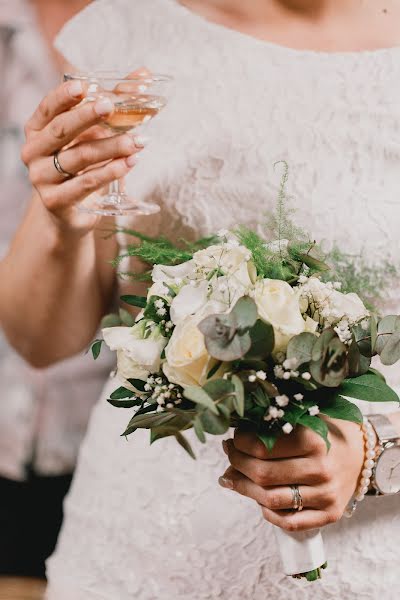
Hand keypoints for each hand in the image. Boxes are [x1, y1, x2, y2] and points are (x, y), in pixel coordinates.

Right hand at [21, 78, 141, 234]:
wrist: (70, 213)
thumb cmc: (81, 168)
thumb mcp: (93, 135)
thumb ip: (114, 105)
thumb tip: (143, 75)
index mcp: (37, 129)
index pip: (49, 108)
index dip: (64, 96)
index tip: (85, 85)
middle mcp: (33, 151)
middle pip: (62, 130)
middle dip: (88, 116)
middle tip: (111, 106)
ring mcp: (41, 177)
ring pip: (79, 157)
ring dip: (110, 147)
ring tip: (136, 142)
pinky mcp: (55, 201)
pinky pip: (85, 183)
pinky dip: (109, 172)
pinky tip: (128, 164)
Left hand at [219, 420, 365, 531]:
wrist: (363, 452)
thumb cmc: (327, 431)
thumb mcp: (304, 419)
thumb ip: (273, 428)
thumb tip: (232, 444)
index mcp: (313, 440)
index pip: (262, 446)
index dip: (240, 443)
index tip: (234, 437)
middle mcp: (320, 470)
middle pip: (262, 474)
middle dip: (237, 463)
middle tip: (230, 454)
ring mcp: (326, 495)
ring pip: (270, 500)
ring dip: (244, 488)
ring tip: (233, 476)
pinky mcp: (329, 514)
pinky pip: (289, 522)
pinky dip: (267, 512)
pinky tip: (258, 498)